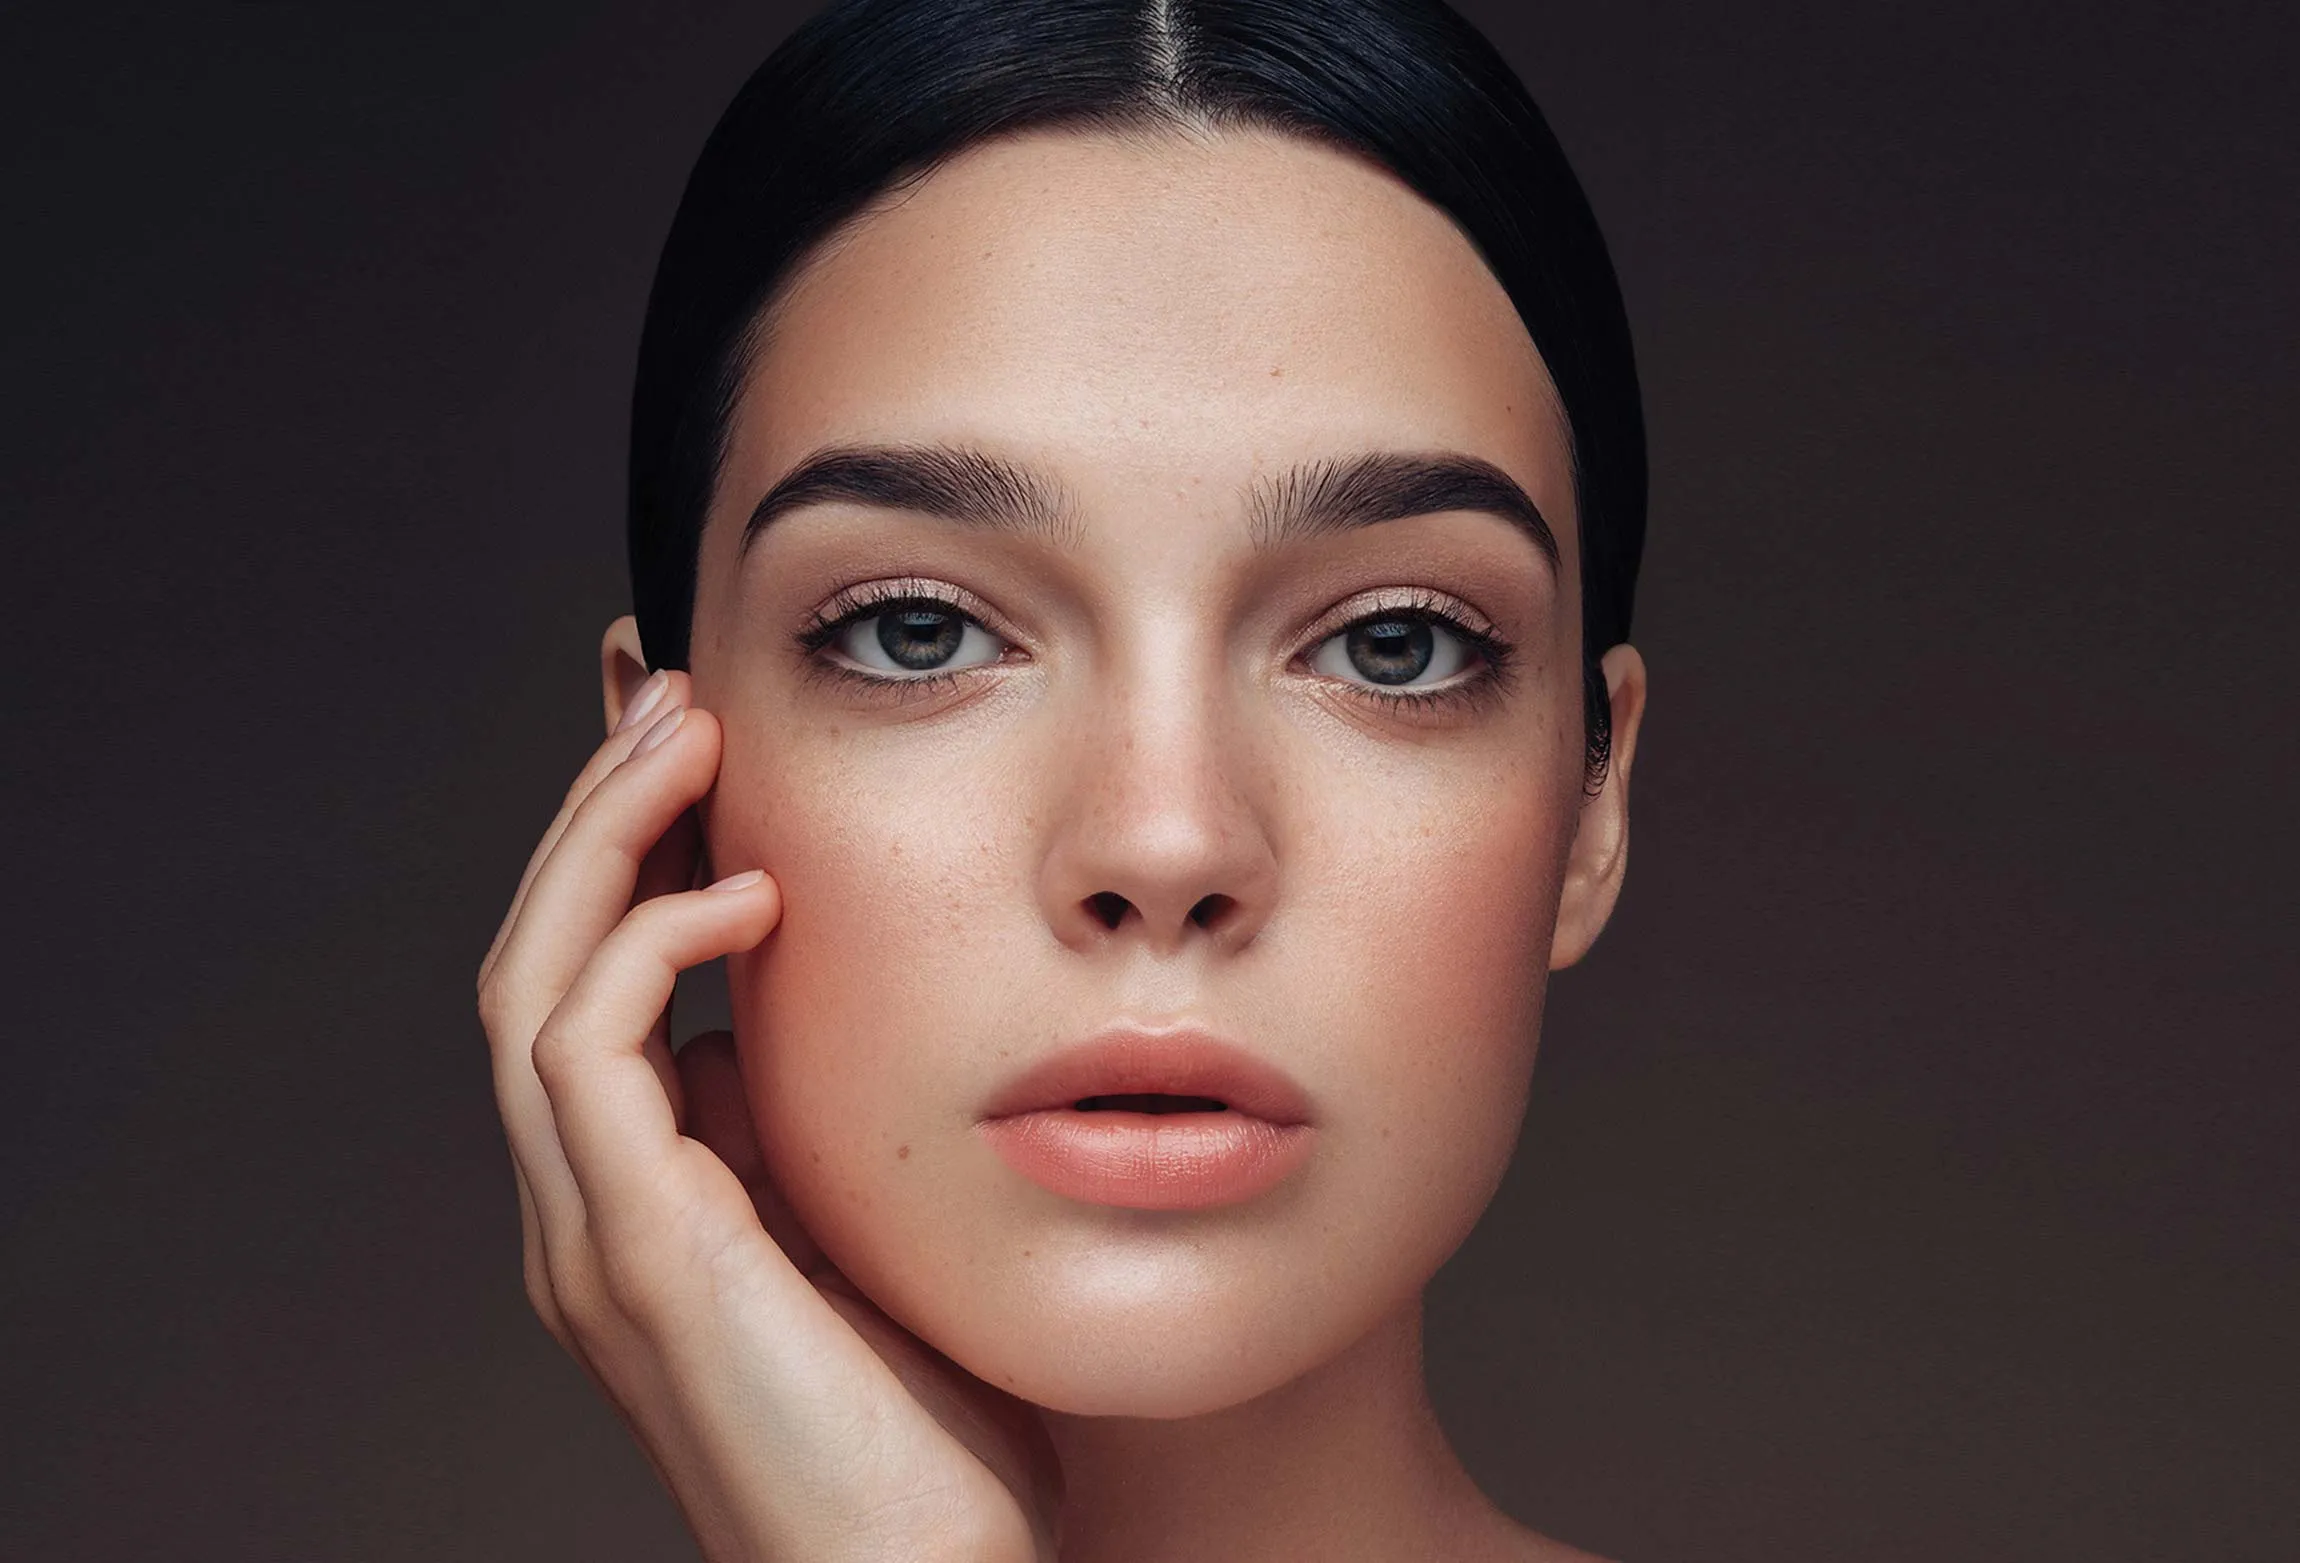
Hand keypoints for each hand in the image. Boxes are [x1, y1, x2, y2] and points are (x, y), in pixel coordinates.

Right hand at [475, 670, 1061, 1562]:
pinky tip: (747, 897)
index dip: (628, 847)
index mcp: (650, 1195)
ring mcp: (593, 1236)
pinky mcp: (633, 1259)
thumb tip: (833, 997)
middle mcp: (593, 1207)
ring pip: (529, 985)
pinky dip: (641, 949)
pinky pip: (584, 1058)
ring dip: (597, 842)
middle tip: (665, 686)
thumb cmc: (937, 1428)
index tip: (692, 731)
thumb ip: (828, 1125)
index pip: (598, 979)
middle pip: (538, 958)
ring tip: (680, 729)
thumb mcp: (877, 1226)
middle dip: (596, 811)